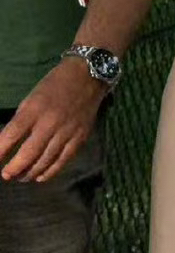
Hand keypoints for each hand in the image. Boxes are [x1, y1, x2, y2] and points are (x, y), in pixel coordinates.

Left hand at [0, 58, 107, 182]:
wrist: (88, 76)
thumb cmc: (55, 84)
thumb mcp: (32, 97)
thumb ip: (22, 120)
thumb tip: (8, 142)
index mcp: (34, 109)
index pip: (12, 134)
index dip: (0, 150)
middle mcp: (50, 122)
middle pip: (29, 152)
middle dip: (14, 168)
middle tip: (6, 175)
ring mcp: (67, 131)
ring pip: (46, 160)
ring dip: (30, 172)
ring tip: (21, 177)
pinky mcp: (80, 137)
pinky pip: (64, 159)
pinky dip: (51, 171)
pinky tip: (41, 177)